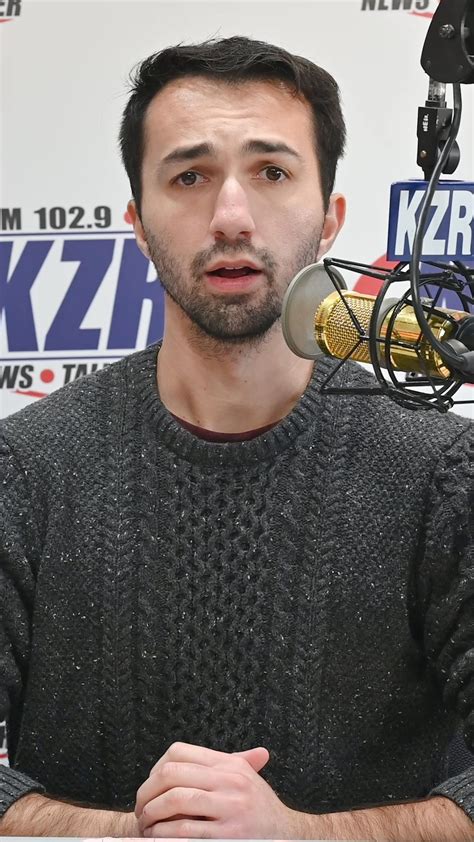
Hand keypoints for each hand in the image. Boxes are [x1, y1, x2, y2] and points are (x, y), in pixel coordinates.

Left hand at [135, 741, 296, 837]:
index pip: (180, 752)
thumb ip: (216, 764)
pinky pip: (186, 830)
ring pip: (177, 799)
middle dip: (148, 792)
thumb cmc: (261, 810)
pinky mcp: (229, 835)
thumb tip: (182, 754)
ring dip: (153, 813)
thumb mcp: (246, 779)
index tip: (150, 786)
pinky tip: (158, 837)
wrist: (289, 837)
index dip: (156, 768)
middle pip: (172, 773)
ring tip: (146, 824)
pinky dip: (165, 834)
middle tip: (140, 808)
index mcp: (230, 765)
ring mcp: (231, 807)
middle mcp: (231, 781)